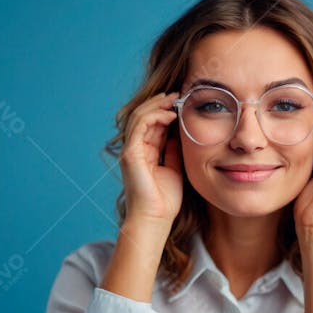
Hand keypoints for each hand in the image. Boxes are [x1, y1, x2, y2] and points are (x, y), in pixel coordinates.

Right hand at [119, 91, 183, 225]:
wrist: (156, 218)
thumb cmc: (165, 200)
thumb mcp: (174, 168)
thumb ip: (173, 151)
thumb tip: (179, 134)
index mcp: (145, 152)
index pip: (152, 124)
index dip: (165, 110)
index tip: (181, 102)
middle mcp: (135, 149)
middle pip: (144, 116)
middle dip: (160, 102)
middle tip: (178, 93)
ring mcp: (131, 150)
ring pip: (140, 117)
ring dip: (157, 105)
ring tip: (174, 99)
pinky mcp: (130, 154)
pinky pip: (139, 127)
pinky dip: (154, 116)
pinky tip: (169, 114)